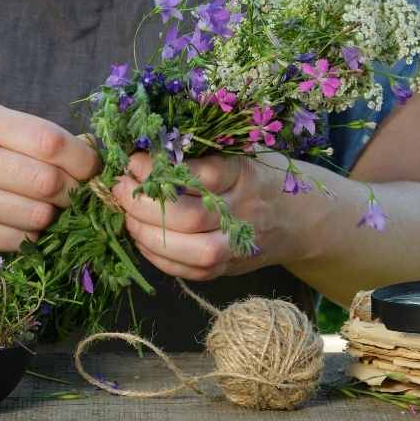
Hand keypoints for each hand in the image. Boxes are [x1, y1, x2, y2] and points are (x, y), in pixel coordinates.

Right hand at [0, 100, 99, 250]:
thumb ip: (31, 132)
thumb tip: (91, 150)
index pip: (49, 142)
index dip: (83, 160)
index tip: (93, 169)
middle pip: (48, 183)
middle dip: (73, 192)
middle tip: (75, 193)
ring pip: (37, 217)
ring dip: (53, 217)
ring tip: (47, 207)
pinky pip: (17, 242)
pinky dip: (31, 236)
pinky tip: (22, 223)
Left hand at [112, 151, 287, 280]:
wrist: (298, 219)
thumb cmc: (257, 176)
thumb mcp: (238, 153)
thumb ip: (200, 153)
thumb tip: (144, 150)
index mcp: (244, 175)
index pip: (200, 175)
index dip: (160, 170)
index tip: (134, 161)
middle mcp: (243, 212)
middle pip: (189, 217)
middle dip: (144, 204)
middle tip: (121, 188)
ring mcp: (237, 246)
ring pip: (189, 250)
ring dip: (147, 233)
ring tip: (127, 215)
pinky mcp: (227, 269)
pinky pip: (188, 271)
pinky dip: (157, 256)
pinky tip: (141, 237)